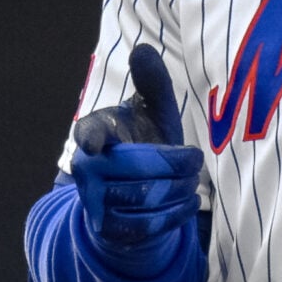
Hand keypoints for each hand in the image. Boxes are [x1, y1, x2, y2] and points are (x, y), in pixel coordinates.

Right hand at [70, 44, 203, 279]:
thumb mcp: (152, 111)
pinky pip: (149, 226)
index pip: (90, 133)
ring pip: (148, 198)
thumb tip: (143, 50)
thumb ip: (152, 82)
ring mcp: (95, 203)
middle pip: (142, 168)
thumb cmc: (145, 141)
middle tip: (194, 160)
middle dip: (177, 164)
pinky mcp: (110, 231)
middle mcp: (87, 169)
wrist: (130, 196)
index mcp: (93, 131)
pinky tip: (188, 202)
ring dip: (179, 189)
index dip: (92, 138)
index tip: (94, 145)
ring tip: (190, 180)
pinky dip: (175, 213)